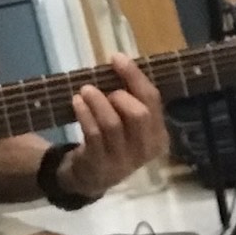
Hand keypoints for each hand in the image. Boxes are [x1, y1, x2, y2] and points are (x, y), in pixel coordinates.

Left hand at [62, 54, 169, 197]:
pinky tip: (77, 103)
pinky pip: (94, 135)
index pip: (153, 100)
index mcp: (158, 135)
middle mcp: (146, 149)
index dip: (135, 76)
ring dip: (97, 102)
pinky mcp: (101, 164)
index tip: (117, 57)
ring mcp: (124, 160)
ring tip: (84, 91)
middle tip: (103, 89)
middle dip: (120, 94)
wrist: (92, 176)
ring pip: (113, 124)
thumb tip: (119, 62)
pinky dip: (85, 115)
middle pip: (140, 114)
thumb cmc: (112, 141)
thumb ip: (129, 99)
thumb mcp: (128, 123)